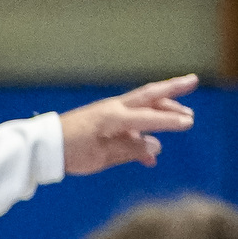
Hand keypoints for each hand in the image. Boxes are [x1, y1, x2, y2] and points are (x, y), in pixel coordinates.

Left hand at [60, 76, 197, 175]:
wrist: (44, 147)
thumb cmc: (69, 152)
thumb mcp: (99, 157)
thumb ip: (129, 151)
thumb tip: (156, 147)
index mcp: (112, 118)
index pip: (147, 117)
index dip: (169, 121)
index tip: (188, 123)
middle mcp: (114, 110)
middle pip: (149, 96)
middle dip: (173, 89)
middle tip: (194, 81)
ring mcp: (110, 113)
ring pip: (143, 107)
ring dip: (164, 108)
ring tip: (184, 114)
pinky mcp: (106, 121)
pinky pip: (131, 124)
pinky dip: (143, 135)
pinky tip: (151, 155)